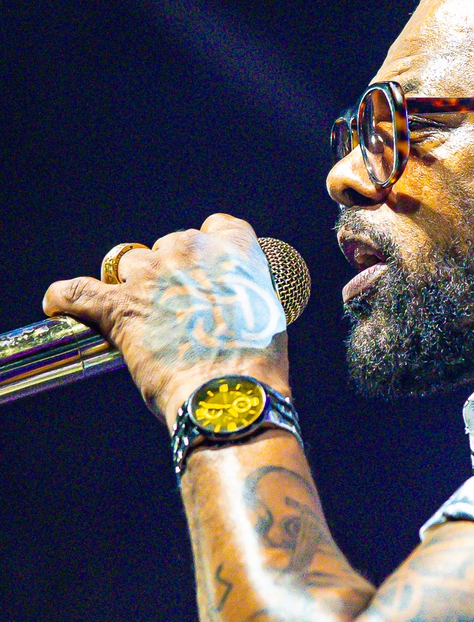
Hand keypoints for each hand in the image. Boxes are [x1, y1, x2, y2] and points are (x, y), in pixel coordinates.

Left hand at [43, 213, 290, 425]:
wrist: (233, 393)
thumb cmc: (256, 366)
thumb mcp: (266, 319)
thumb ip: (243, 299)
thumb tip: (227, 311)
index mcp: (235, 251)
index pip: (218, 227)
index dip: (210, 250)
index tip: (208, 272)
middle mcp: (192, 251)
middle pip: (171, 245)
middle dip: (171, 272)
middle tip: (179, 310)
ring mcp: (152, 276)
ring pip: (130, 264)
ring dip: (133, 286)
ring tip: (140, 318)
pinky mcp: (119, 307)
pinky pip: (77, 292)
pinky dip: (65, 299)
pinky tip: (59, 304)